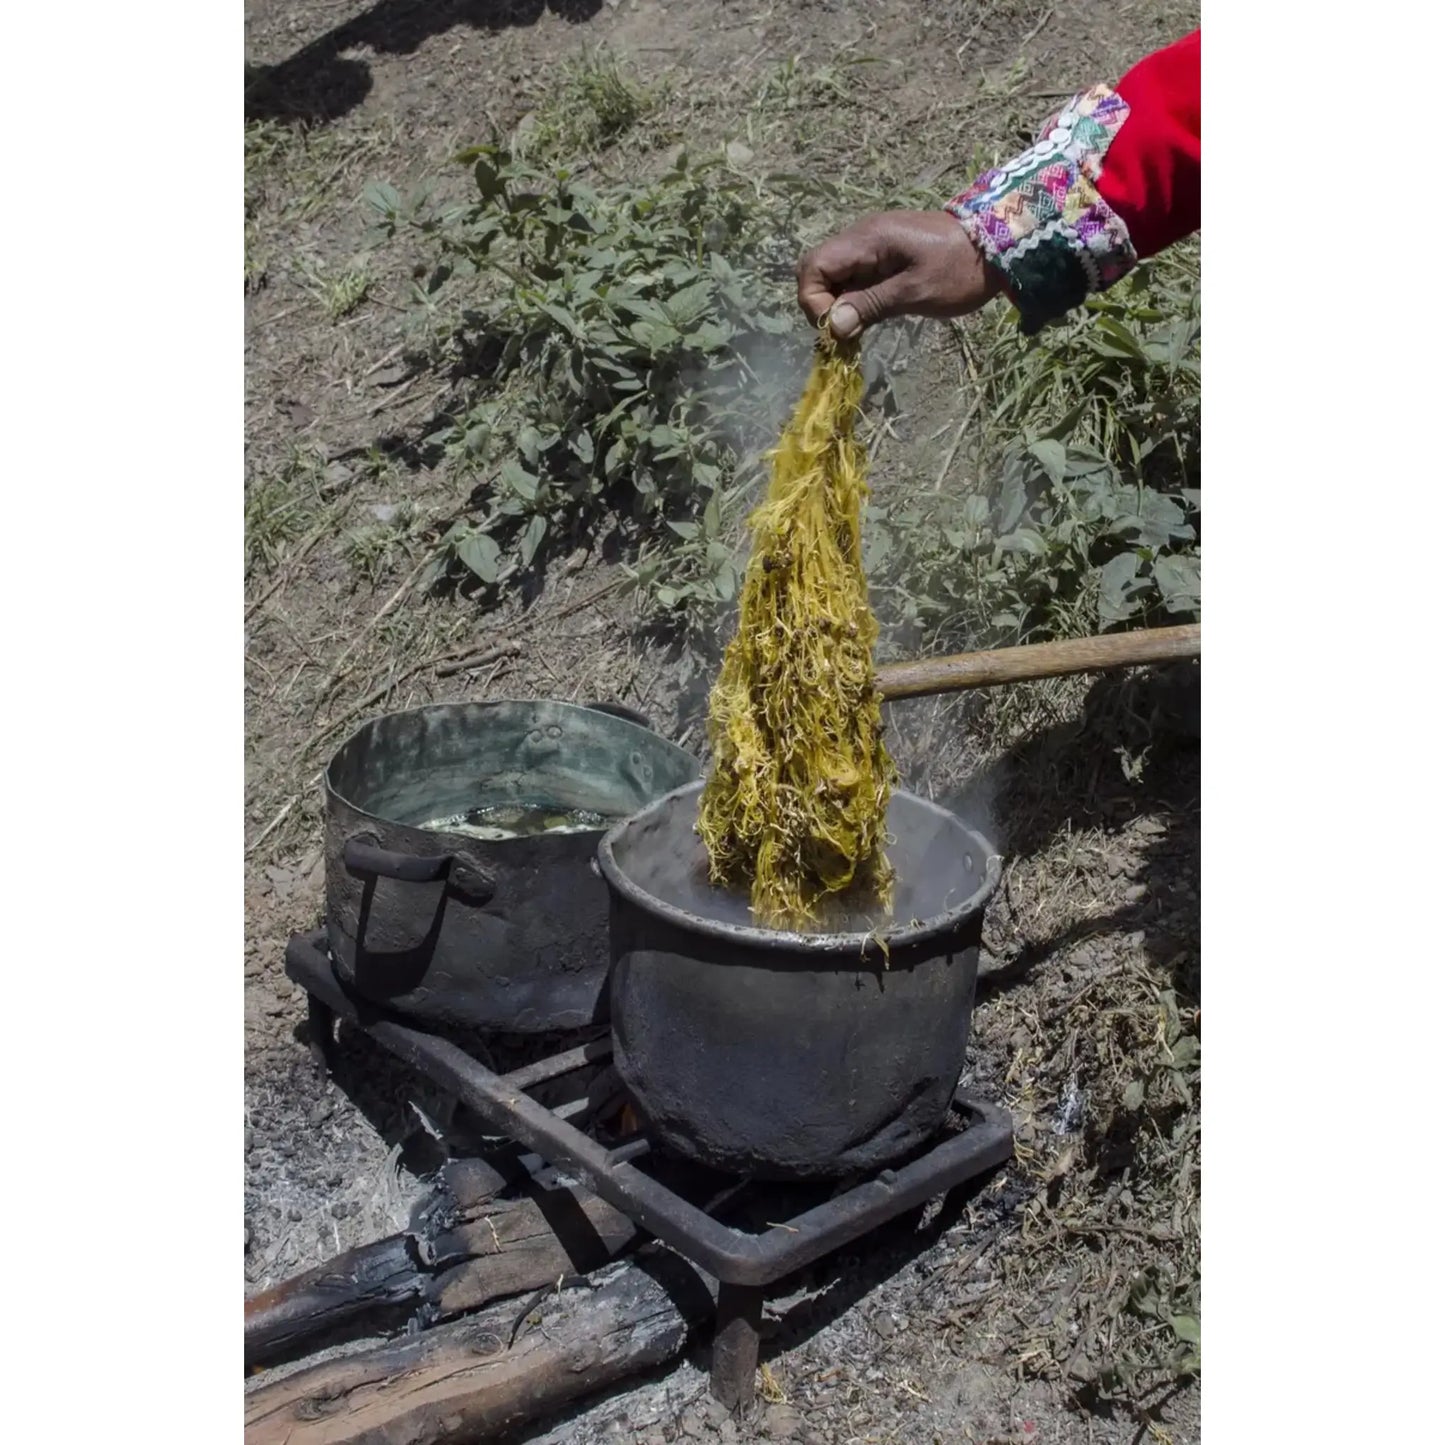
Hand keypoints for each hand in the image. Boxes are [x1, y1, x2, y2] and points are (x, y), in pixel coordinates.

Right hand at [796, 211, 1004, 339]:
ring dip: (838, 308)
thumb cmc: (960, 268)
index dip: (814, 301)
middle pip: (817, 271)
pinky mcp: (882, 260)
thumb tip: (832, 326)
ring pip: (833, 279)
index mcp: (867, 240)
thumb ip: (871, 305)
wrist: (998, 248)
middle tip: (846, 333)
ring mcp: (871, 249)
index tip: (838, 328)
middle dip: (822, 306)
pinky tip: (868, 321)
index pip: (813, 267)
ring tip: (858, 332)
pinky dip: (853, 303)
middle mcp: (862, 239)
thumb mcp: (916, 291)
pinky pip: (853, 281)